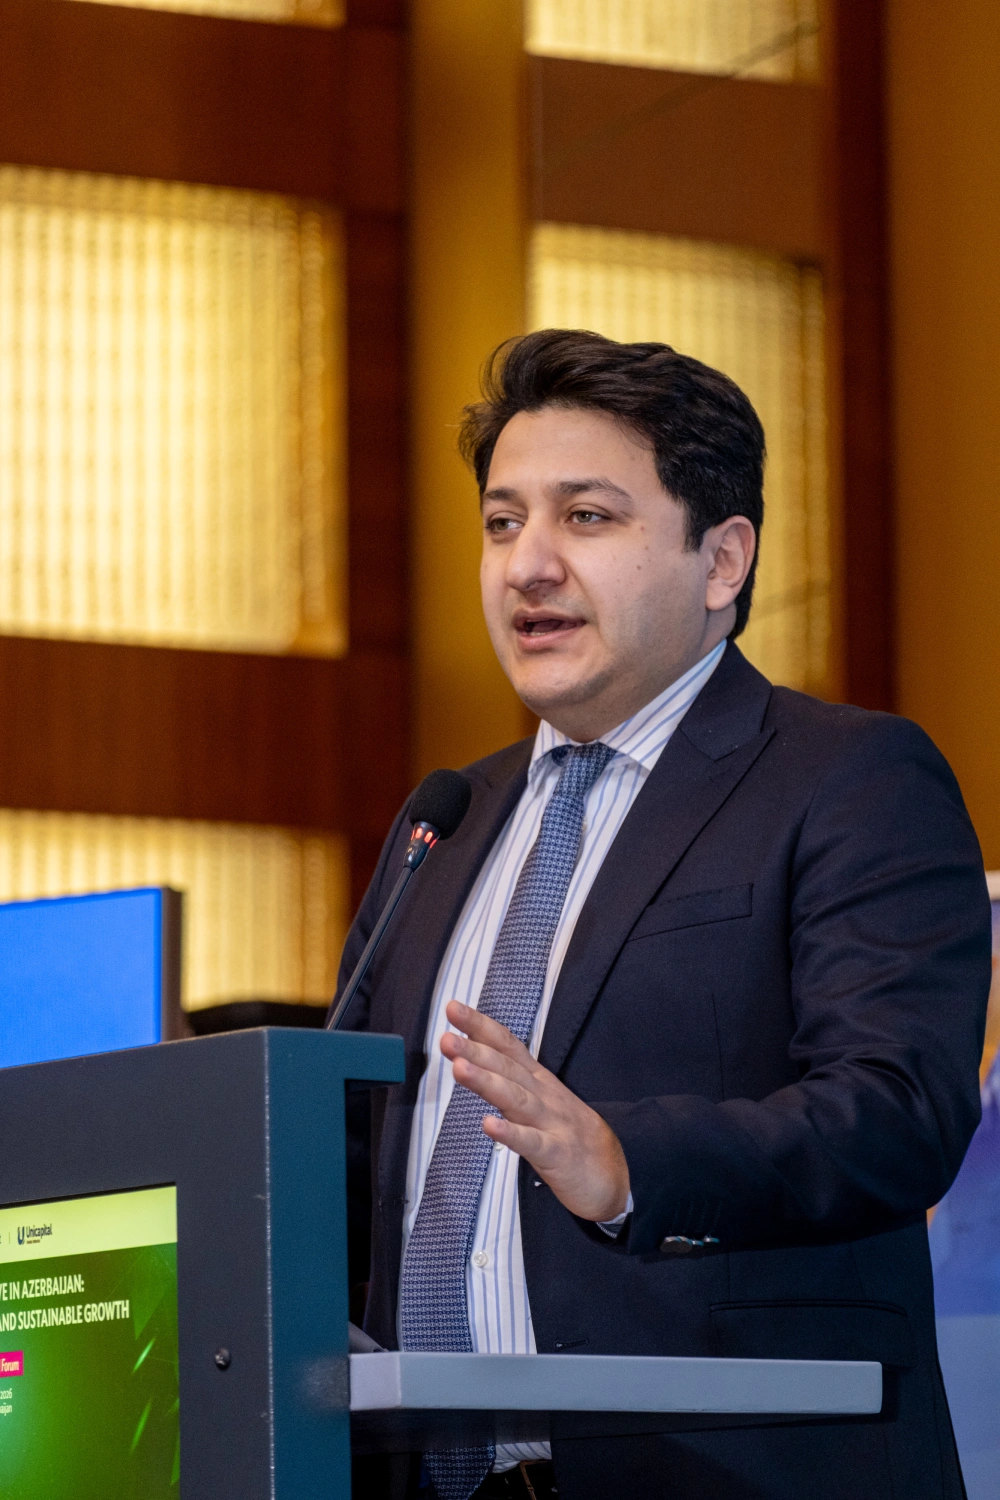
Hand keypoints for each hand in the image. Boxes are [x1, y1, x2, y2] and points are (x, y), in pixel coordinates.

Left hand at [440, 1001, 630, 1222]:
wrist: (614, 1174)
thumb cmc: (570, 1135)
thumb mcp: (541, 1099)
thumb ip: (511, 1079)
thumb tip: (473, 1059)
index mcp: (538, 1080)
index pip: (507, 1046)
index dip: (481, 1026)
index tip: (453, 1009)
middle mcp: (543, 1095)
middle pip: (507, 1067)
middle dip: (475, 1049)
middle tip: (446, 1037)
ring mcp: (552, 1123)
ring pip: (516, 1099)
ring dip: (487, 1082)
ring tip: (459, 1068)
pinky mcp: (558, 1155)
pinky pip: (532, 1143)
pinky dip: (511, 1133)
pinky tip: (489, 1125)